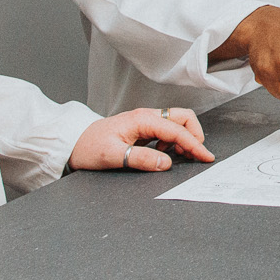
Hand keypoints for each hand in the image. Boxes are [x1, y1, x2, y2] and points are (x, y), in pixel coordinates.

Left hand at [71, 106, 212, 172]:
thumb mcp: (113, 156)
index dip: (194, 144)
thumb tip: (166, 162)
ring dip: (185, 138)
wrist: (74, 142)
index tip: (205, 157)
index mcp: (141, 120)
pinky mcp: (143, 128)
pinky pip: (167, 130)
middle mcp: (146, 117)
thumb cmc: (89, 146)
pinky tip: (166, 153)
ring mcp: (145, 121)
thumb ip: (141, 159)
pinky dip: (174, 141)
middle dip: (194, 135)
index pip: (177, 130)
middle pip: (182, 118)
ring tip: (182, 157)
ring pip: (176, 123)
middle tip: (195, 155)